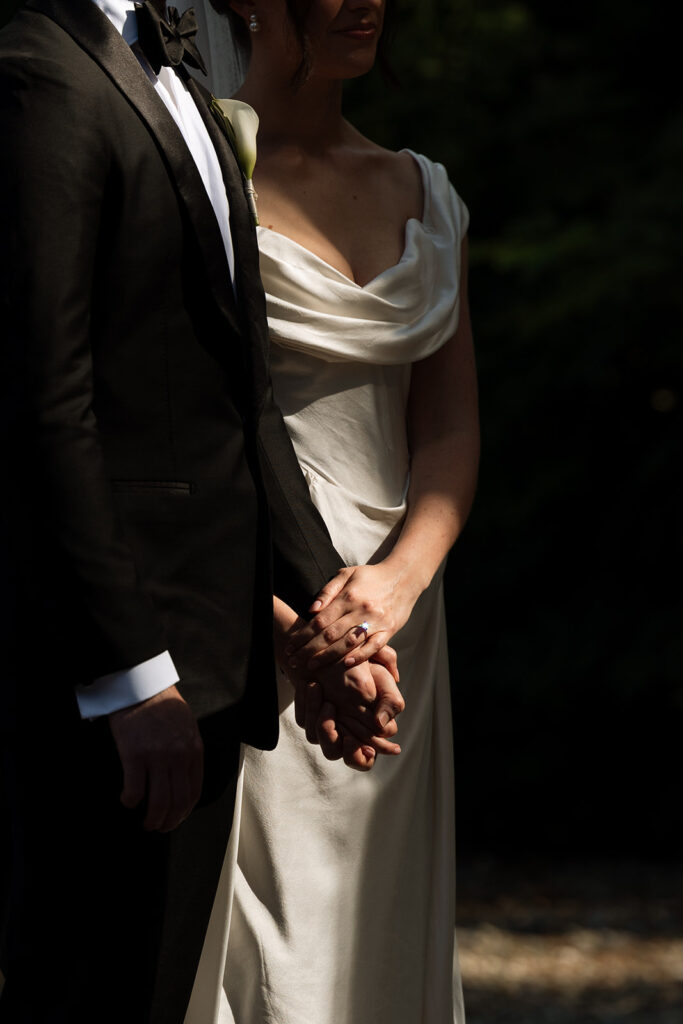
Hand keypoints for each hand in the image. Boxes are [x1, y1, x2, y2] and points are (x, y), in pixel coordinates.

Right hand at [108, 684, 203, 831]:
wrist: (142, 687)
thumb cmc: (162, 705)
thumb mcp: (187, 727)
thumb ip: (188, 751)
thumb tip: (184, 777)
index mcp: (194, 750)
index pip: (194, 791)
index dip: (185, 811)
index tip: (176, 818)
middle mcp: (178, 757)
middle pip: (178, 802)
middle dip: (169, 821)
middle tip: (159, 827)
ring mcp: (157, 757)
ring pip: (158, 802)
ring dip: (152, 819)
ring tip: (146, 823)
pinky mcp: (134, 756)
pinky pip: (134, 790)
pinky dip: (130, 801)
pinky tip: (127, 800)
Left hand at [285, 563, 420, 672]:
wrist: (403, 577)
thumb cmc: (371, 577)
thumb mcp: (346, 574)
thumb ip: (327, 591)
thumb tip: (311, 610)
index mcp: (348, 596)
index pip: (320, 620)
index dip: (303, 635)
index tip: (291, 646)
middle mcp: (361, 610)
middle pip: (331, 634)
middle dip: (309, 650)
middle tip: (294, 661)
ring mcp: (376, 621)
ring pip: (349, 642)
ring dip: (328, 657)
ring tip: (312, 667)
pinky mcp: (389, 630)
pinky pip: (374, 646)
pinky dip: (360, 656)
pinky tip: (346, 663)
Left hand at [294, 657, 404, 771]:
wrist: (346, 655)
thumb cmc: (370, 672)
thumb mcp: (385, 684)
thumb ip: (390, 704)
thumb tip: (380, 724)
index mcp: (368, 735)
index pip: (364, 760)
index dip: (358, 756)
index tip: (351, 739)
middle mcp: (345, 736)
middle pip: (332, 753)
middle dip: (328, 735)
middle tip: (330, 707)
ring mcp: (326, 728)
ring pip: (313, 737)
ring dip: (314, 712)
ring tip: (316, 687)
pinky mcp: (310, 717)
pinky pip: (302, 720)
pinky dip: (304, 702)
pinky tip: (309, 684)